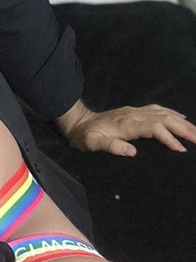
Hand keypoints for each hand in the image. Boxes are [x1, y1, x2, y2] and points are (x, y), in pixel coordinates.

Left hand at [56, 101, 195, 157]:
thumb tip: (132, 151)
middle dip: (184, 129)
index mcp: (126, 124)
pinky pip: (158, 109)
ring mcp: (135, 111)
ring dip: (182, 122)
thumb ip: (110, 146)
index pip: (154, 128)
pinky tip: (182, 119)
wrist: (78, 121)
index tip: (181, 149)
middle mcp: (134, 114)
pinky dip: (173, 114)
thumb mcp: (92, 144)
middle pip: (164, 119)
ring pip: (164, 113)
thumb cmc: (85, 137)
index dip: (168, 137)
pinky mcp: (135, 111)